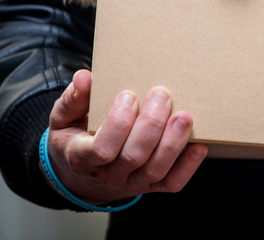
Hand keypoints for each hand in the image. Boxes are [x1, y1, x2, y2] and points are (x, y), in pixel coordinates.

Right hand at [43, 69, 206, 204]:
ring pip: (155, 169)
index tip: (129, 95)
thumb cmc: (75, 140)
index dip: (118, 123)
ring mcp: (132, 183)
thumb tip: (84, 77)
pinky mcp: (151, 185)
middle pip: (134, 156)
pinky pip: (172, 182)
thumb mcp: (64, 119)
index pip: (102, 148)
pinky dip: (188, 166)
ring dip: (173, 142)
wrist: (79, 178)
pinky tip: (199, 146)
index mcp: (83, 158)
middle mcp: (109, 175)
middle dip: (151, 125)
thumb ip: (73, 99)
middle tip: (162, 95)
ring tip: (184, 116)